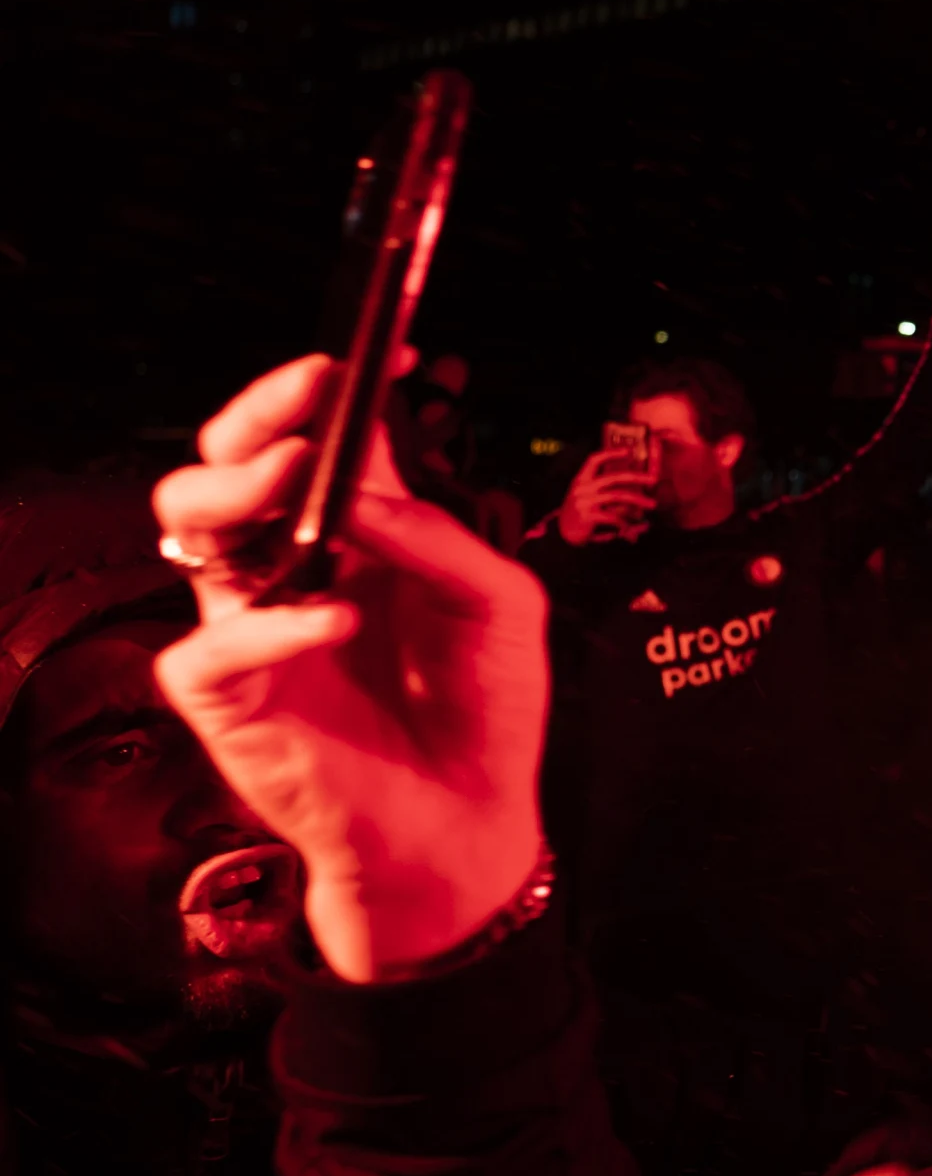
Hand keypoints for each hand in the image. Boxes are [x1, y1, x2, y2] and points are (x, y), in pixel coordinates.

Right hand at [150, 356, 551, 982]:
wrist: (469, 822)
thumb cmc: (483, 710)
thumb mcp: (500, 608)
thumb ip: (442, 542)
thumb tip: (366, 495)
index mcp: (352, 535)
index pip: (312, 441)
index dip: (323, 391)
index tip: (370, 353)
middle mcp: (287, 567)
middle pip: (223, 465)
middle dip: (255, 420)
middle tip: (309, 408)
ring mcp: (250, 629)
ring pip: (187, 530)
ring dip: (237, 492)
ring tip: (302, 484)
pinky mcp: (228, 701)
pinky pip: (211, 648)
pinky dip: (272, 626)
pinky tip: (337, 622)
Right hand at [552, 443, 653, 544]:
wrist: (562, 534)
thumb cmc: (580, 513)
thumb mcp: (588, 497)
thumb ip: (607, 492)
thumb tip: (635, 491)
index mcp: (581, 479)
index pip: (594, 460)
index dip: (611, 453)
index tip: (629, 450)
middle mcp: (582, 487)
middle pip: (614, 477)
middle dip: (636, 477)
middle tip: (653, 479)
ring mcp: (584, 501)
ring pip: (618, 496)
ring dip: (638, 500)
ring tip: (652, 504)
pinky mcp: (587, 516)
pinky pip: (614, 517)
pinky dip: (626, 522)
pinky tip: (633, 529)